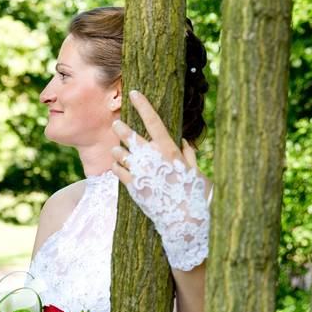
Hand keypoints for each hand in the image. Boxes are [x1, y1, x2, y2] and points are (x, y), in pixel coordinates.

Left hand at [110, 90, 209, 270]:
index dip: (143, 105)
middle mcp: (152, 157)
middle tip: (117, 124)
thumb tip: (185, 141)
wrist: (182, 218)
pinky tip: (119, 167)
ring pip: (119, 152)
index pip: (153, 120)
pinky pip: (117, 169)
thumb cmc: (193, 193)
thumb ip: (189, 154)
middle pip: (129, 135)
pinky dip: (117, 166)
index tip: (133, 93)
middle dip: (121, 128)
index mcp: (168, 149)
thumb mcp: (195, 171)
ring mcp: (140, 170)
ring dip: (118, 150)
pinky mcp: (131, 184)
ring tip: (118, 150)